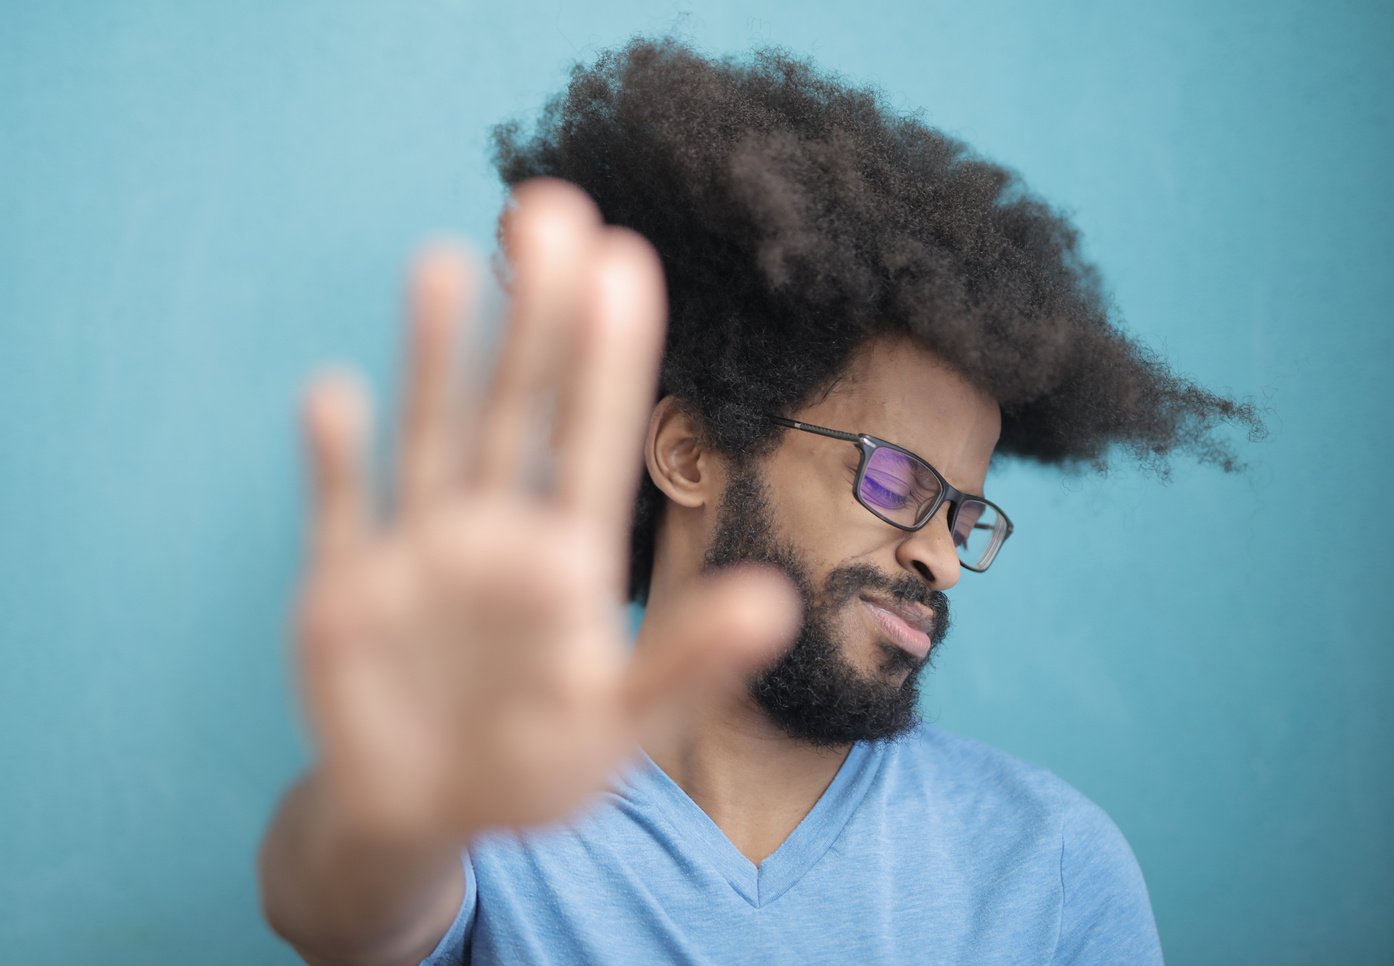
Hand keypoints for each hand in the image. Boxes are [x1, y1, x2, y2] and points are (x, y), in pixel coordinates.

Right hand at [292, 179, 798, 844]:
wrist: (423, 816)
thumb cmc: (535, 768)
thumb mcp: (623, 723)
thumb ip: (689, 662)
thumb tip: (777, 601)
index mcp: (569, 556)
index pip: (594, 437)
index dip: (609, 355)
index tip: (625, 262)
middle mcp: (495, 531)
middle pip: (516, 408)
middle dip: (534, 317)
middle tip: (553, 208)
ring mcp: (417, 552)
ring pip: (431, 436)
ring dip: (435, 356)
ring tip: (444, 262)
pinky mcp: (342, 587)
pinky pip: (336, 513)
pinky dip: (334, 460)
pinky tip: (333, 395)